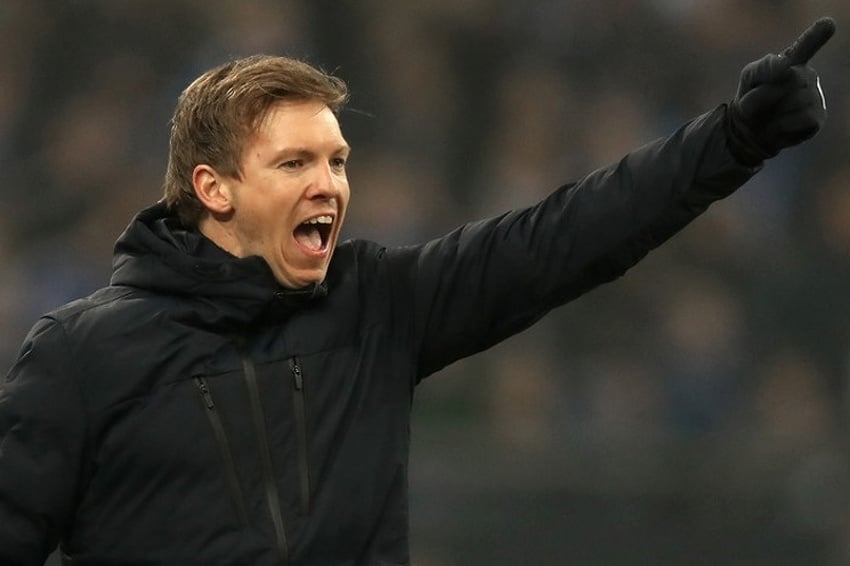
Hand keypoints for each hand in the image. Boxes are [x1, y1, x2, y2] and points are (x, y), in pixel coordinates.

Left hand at [726, 17, 835, 165]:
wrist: (748, 130)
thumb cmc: (750, 98)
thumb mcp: (750, 78)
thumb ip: (765, 67)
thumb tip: (787, 66)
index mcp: (791, 61)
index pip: (806, 46)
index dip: (815, 36)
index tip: (827, 24)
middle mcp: (807, 75)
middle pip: (790, 78)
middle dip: (765, 94)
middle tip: (758, 103)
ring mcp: (815, 96)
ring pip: (794, 100)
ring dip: (772, 112)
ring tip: (769, 115)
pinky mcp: (817, 118)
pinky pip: (799, 119)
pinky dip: (781, 126)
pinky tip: (777, 126)